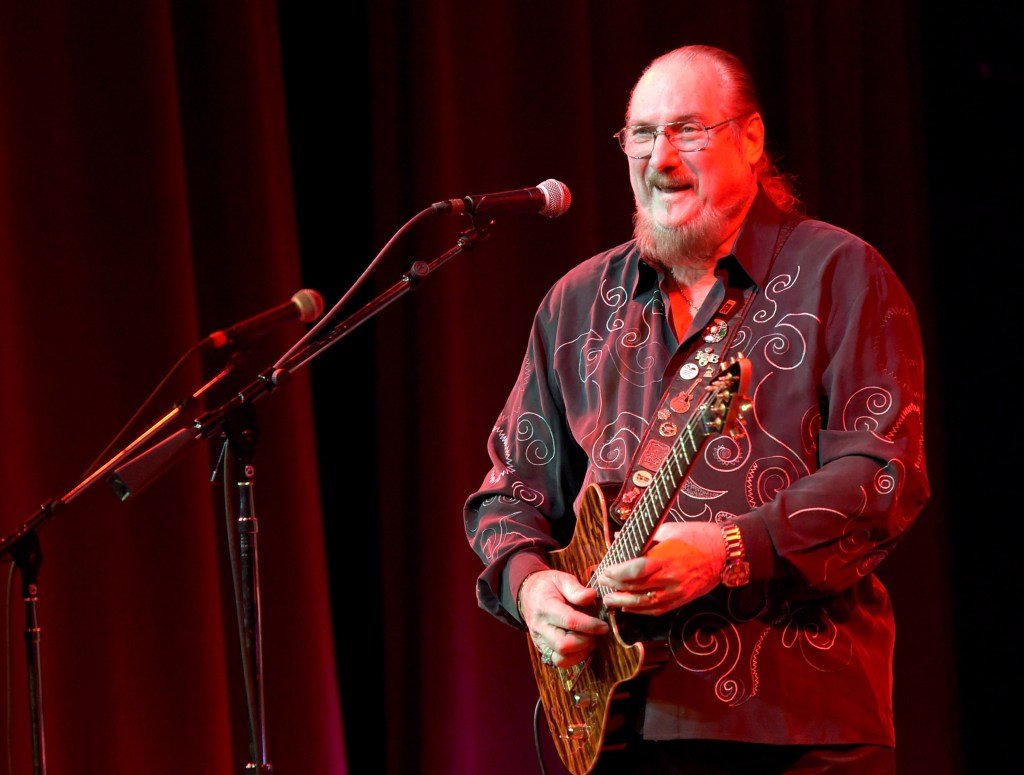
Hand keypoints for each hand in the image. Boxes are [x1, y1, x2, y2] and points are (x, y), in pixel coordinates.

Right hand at [519, 569, 609, 668]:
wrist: (528, 594)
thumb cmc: (548, 586)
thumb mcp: (561, 579)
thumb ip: (576, 589)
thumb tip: (592, 596)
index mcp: (545, 606)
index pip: (569, 621)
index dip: (590, 625)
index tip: (603, 626)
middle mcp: (540, 626)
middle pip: (564, 645)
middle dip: (585, 641)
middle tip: (596, 633)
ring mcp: (539, 640)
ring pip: (561, 658)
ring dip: (580, 652)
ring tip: (590, 640)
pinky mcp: (542, 649)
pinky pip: (558, 661)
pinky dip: (574, 658)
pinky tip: (582, 646)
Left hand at [598, 521, 725, 614]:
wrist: (725, 552)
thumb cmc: (697, 535)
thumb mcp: (670, 529)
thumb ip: (644, 536)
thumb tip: (620, 535)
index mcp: (665, 558)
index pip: (634, 570)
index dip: (616, 573)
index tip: (604, 570)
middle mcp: (669, 578)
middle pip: (636, 588)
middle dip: (615, 588)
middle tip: (601, 585)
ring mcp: (676, 592)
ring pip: (645, 603)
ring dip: (624, 603)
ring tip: (610, 600)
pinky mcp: (682, 599)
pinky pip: (658, 609)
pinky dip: (641, 610)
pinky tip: (630, 608)